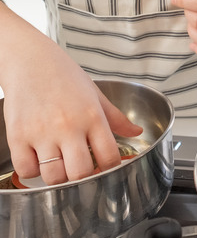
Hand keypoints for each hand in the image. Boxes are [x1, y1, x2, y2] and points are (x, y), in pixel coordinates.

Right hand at [3, 30, 141, 184]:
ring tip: (61, 166)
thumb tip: (136, 132)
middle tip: (82, 170)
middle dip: (84, 178)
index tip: (106, 168)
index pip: (109, 157)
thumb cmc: (63, 75)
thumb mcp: (95, 95)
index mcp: (92, 117)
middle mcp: (68, 127)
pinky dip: (33, 171)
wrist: (29, 59)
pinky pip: (26, 169)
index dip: (110, 169)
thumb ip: (116, 118)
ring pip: (54, 176)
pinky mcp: (17, 135)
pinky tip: (39, 160)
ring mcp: (42, 133)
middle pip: (81, 173)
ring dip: (59, 178)